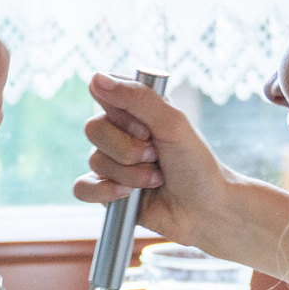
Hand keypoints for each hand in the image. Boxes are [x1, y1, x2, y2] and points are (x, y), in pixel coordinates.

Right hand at [73, 72, 241, 247]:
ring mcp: (112, 162)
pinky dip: (104, 191)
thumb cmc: (197, 164)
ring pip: (94, 160)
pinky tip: (127, 195)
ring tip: (156, 179)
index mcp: (136, 109)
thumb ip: (137, 98)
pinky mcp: (106, 191)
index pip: (103, 93)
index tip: (148, 127)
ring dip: (130, 174)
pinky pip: (82, 187)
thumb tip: (96, 78)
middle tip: (156, 155)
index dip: (122, 113)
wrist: (206, 210)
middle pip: (93, 128)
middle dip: (128, 148)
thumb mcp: (173, 123)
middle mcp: (120, 133)